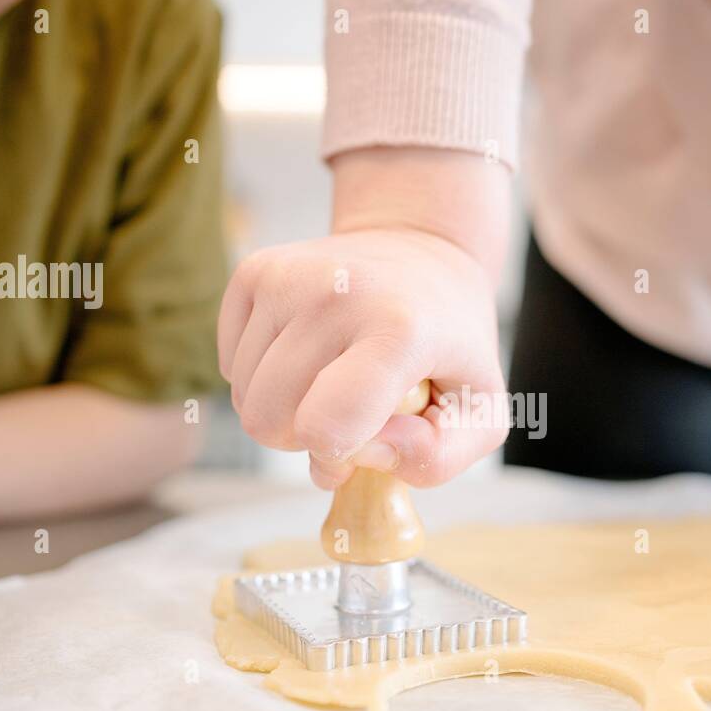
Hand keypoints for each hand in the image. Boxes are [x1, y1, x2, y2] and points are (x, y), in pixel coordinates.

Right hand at [218, 227, 508, 488]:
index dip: (334, 456)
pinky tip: (309, 354)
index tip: (368, 441)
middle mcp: (335, 294)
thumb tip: (361, 455)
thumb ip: (435, 459)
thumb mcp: (481, 412)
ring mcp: (287, 278)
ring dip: (285, 407)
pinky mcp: (255, 272)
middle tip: (350, 411)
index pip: (325, 426)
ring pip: (243, 397)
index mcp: (398, 331)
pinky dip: (263, 375)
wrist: (423, 251)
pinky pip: (229, 366)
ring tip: (333, 378)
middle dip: (303, 437)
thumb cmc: (452, 342)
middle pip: (267, 420)